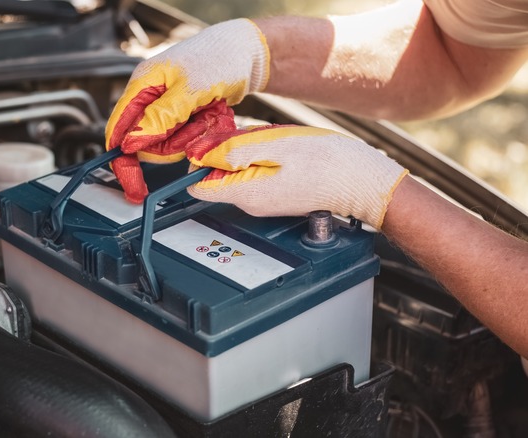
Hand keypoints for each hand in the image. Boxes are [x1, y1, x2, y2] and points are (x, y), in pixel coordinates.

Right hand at [105, 19, 270, 202]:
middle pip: (147, 144)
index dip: (123, 161)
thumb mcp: (189, 89)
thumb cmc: (219, 57)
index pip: (118, 130)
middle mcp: (150, 98)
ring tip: (209, 113)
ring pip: (169, 144)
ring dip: (193, 136)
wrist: (247, 52)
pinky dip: (202, 131)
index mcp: (141, 85)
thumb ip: (160, 117)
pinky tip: (213, 113)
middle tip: (197, 123)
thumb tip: (132, 142)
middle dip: (174, 143)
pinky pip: (186, 139)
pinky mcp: (183, 116)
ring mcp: (167, 108)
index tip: (134, 186)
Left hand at [186, 124, 408, 229]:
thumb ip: (235, 151)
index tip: (214, 140)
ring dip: (249, 149)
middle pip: (218, 173)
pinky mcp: (275, 193)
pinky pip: (256, 170)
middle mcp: (250, 203)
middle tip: (257, 136)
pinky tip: (285, 149)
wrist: (363, 181)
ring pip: (238, 169)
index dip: (199, 159)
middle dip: (228, 149)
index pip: (198, 185)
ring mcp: (263, 201)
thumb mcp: (276, 145)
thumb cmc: (328, 162)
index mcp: (246, 193)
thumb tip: (201, 154)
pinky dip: (264, 155)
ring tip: (277, 142)